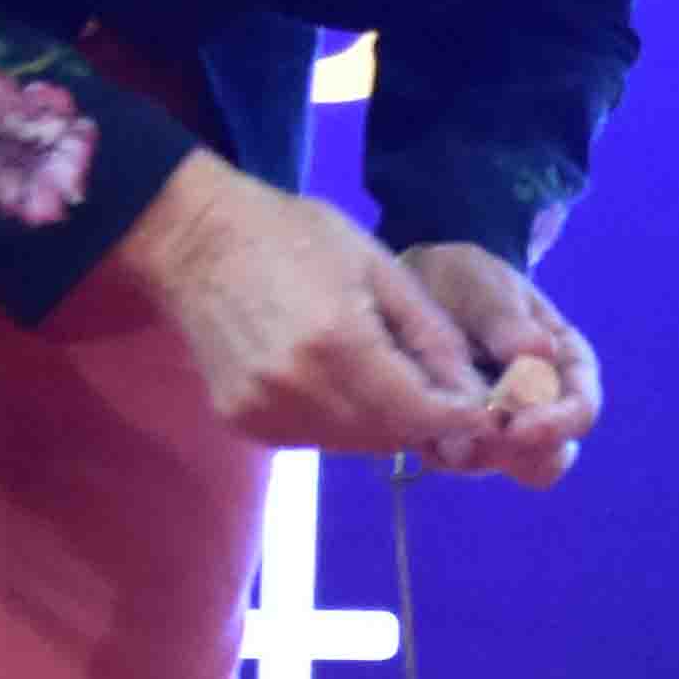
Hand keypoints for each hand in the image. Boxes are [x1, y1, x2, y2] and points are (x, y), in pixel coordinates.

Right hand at [116, 158, 494, 453]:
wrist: (195, 241)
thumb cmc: (292, 235)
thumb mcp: (377, 267)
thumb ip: (429, 334)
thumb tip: (473, 390)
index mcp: (340, 344)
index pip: (420, 412)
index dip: (459, 417)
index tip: (483, 408)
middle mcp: (300, 390)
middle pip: (389, 436)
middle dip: (424, 420)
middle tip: (439, 390)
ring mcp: (265, 412)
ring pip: (353, 444)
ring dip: (382, 423)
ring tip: (386, 377)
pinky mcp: (243, 423)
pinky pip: (314, 438)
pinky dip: (339, 420)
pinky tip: (335, 380)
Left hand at [396, 243, 597, 488]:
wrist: (424, 283)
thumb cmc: (468, 282)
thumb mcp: (488, 289)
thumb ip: (509, 324)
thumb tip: (540, 352)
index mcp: (568, 366)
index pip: (581, 411)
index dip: (555, 425)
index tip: (517, 426)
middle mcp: (543, 407)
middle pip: (546, 457)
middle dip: (511, 449)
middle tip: (471, 423)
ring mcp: (502, 429)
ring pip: (500, 464)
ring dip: (468, 444)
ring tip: (434, 402)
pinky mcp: (460, 437)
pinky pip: (453, 460)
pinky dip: (435, 441)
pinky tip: (415, 405)